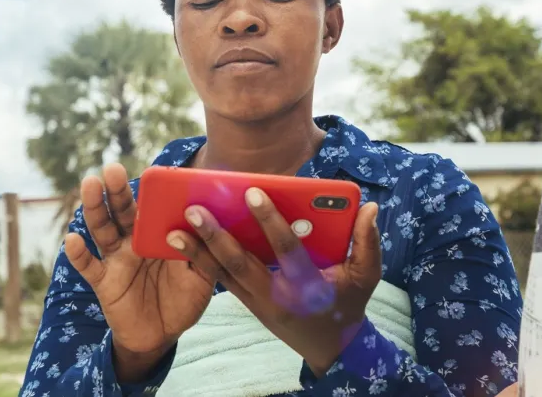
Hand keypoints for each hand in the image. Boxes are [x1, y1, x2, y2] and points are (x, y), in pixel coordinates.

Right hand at [64, 164, 214, 380]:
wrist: (163, 334)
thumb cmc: (184, 298)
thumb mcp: (202, 275)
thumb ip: (203, 251)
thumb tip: (202, 224)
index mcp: (157, 234)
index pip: (151, 206)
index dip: (150, 190)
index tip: (151, 171)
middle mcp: (133, 240)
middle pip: (122, 211)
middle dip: (117, 190)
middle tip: (113, 168)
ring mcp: (117, 259)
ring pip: (102, 229)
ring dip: (94, 208)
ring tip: (90, 185)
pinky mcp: (104, 281)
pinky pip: (89, 266)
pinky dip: (78, 254)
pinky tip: (72, 239)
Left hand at [166, 187, 381, 374]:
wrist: (330, 347)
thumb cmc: (348, 304)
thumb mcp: (366, 276)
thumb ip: (367, 242)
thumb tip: (369, 207)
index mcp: (307, 285)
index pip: (285, 250)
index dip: (269, 221)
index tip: (252, 192)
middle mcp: (277, 295)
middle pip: (240, 264)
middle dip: (215, 237)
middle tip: (193, 210)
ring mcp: (258, 302)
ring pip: (222, 275)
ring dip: (196, 253)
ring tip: (172, 231)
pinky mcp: (247, 303)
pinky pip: (221, 282)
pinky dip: (201, 263)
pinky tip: (181, 245)